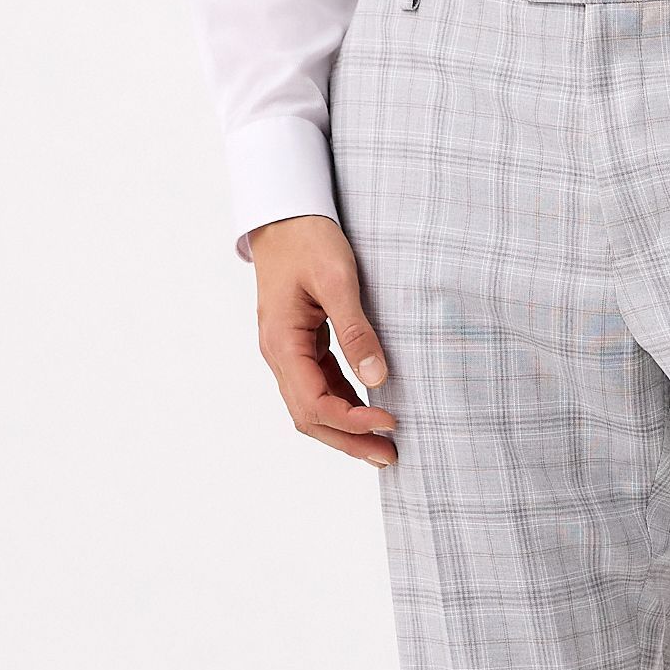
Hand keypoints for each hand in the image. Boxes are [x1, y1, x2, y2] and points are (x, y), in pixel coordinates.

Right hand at [248, 216, 396, 466]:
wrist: (285, 213)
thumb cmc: (308, 238)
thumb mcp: (337, 279)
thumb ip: (356, 329)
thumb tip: (377, 379)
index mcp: (282, 343)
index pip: (314, 402)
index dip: (352, 422)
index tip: (390, 423)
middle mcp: (279, 355)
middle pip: (309, 417)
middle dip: (349, 440)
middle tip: (390, 456)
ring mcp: (287, 352)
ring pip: (313, 407)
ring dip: (347, 428)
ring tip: (385, 444)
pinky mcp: (300, 345)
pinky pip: (320, 386)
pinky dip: (344, 405)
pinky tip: (370, 412)